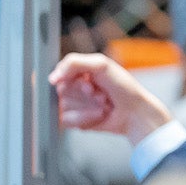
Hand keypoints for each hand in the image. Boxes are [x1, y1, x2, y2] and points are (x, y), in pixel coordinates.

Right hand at [50, 53, 173, 142]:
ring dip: (88, 105)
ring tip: (103, 103)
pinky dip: (85, 118)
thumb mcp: (101, 65)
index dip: (73, 79)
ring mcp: (74, 105)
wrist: (134, 111)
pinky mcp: (75, 121)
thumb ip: (73, 63)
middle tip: (100, 93)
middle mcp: (74, 88)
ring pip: (64, 106)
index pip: (59, 73)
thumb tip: (51, 77)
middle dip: (84, 93)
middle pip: (61, 90)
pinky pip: (67, 120)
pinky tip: (99, 114)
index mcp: (78, 72)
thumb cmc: (123, 86)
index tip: (88, 81)